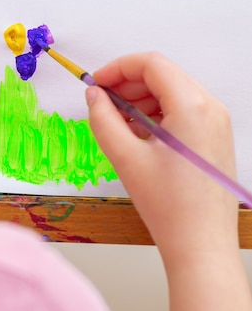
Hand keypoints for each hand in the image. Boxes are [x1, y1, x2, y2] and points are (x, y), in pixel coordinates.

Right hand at [85, 53, 251, 310]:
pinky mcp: (215, 136)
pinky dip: (157, 113)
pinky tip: (138, 133)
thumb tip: (94, 95)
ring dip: (141, 98)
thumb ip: (103, 119)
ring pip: (172, 91)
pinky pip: (183, 109)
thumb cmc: (169, 207)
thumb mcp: (126, 158)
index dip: (118, 68)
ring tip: (118, 121)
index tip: (97, 82)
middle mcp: (210, 107)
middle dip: (128, 83)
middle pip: (163, 75)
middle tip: (102, 101)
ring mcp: (217, 121)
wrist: (202, 247)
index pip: (151, 64)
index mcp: (192, 106)